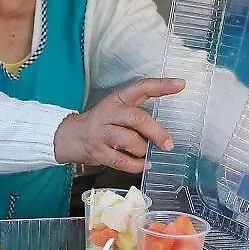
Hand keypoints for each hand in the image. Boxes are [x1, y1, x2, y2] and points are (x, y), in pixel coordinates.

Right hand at [53, 78, 185, 173]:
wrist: (69, 137)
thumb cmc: (100, 124)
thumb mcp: (116, 110)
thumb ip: (138, 113)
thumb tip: (166, 130)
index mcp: (116, 100)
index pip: (141, 87)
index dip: (161, 85)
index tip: (180, 84)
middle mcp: (109, 113)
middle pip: (137, 118)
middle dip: (156, 132)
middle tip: (168, 143)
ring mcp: (101, 133)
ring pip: (130, 140)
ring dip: (143, 150)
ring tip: (147, 153)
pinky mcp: (98, 152)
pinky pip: (122, 161)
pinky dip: (136, 165)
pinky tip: (143, 165)